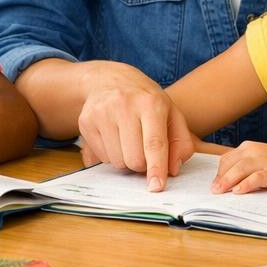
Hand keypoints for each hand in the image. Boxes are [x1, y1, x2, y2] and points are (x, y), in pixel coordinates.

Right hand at [77, 61, 193, 191]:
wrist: (111, 79)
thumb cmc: (146, 101)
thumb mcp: (171, 113)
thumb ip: (180, 142)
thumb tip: (172, 170)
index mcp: (151, 103)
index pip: (154, 143)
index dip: (156, 168)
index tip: (156, 187)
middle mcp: (124, 106)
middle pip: (134, 159)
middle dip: (141, 165)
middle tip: (143, 151)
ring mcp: (102, 113)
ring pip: (116, 162)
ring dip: (125, 160)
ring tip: (128, 141)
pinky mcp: (85, 122)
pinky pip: (100, 158)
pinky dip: (110, 156)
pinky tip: (114, 138)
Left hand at [210, 141, 266, 194]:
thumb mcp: (261, 160)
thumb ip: (246, 167)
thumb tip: (228, 182)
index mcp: (248, 147)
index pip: (227, 159)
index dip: (219, 173)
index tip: (215, 185)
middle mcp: (253, 151)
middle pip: (230, 164)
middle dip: (219, 178)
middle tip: (213, 191)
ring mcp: (263, 161)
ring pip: (239, 169)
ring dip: (227, 181)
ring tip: (219, 192)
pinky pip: (256, 177)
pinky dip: (245, 184)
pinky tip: (238, 191)